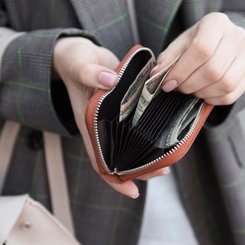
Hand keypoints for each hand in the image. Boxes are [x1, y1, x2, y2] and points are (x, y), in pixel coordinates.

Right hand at [53, 37, 168, 197]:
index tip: (133, 192)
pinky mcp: (124, 108)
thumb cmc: (75, 61)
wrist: (78, 53)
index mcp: (89, 124)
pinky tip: (165, 134)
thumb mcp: (80, 65)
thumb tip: (110, 81)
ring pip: (131, 145)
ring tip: (169, 159)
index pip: (100, 159)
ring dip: (148, 155)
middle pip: (120, 157)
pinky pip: (136, 127)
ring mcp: (114, 119)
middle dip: (141, 169)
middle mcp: (102, 126)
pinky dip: (149, 134)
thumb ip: (91, 73)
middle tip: (164, 169)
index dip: (115, 179)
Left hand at [154, 12, 244, 104]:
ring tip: (192, 89)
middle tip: (179, 87)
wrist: (221, 43)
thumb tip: (158, 75)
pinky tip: (204, 93)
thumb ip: (168, 59)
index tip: (168, 83)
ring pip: (224, 84)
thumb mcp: (180, 45)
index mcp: (217, 23)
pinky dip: (213, 99)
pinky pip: (231, 95)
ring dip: (202, 93)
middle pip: (213, 69)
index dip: (182, 71)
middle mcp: (237, 36)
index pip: (201, 50)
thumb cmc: (198, 43)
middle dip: (190, 84)